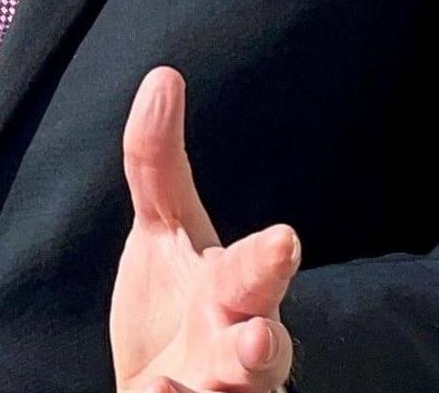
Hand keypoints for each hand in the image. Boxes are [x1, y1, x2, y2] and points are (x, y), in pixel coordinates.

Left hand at [110, 67, 300, 392]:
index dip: (268, 259)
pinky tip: (156, 390)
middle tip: (260, 340)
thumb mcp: (163, 230)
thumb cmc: (176, 305)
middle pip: (261, 350)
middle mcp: (236, 349)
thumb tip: (162, 76)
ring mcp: (216, 392)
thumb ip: (157, 164)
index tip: (283, 239)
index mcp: (236, 293)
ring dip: (225, 388)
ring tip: (187, 377)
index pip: (257, 273)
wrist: (164, 386)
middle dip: (262, 346)